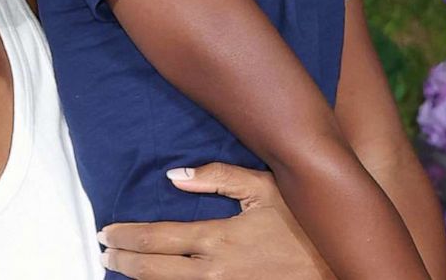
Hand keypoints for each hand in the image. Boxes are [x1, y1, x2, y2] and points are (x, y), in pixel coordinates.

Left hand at [99, 163, 333, 279]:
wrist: (339, 265)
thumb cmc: (305, 224)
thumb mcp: (266, 188)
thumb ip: (218, 178)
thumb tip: (174, 175)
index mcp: (217, 238)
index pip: (155, 238)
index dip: (125, 236)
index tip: (108, 231)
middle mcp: (213, 272)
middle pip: (151, 271)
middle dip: (122, 261)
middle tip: (105, 253)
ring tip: (122, 269)